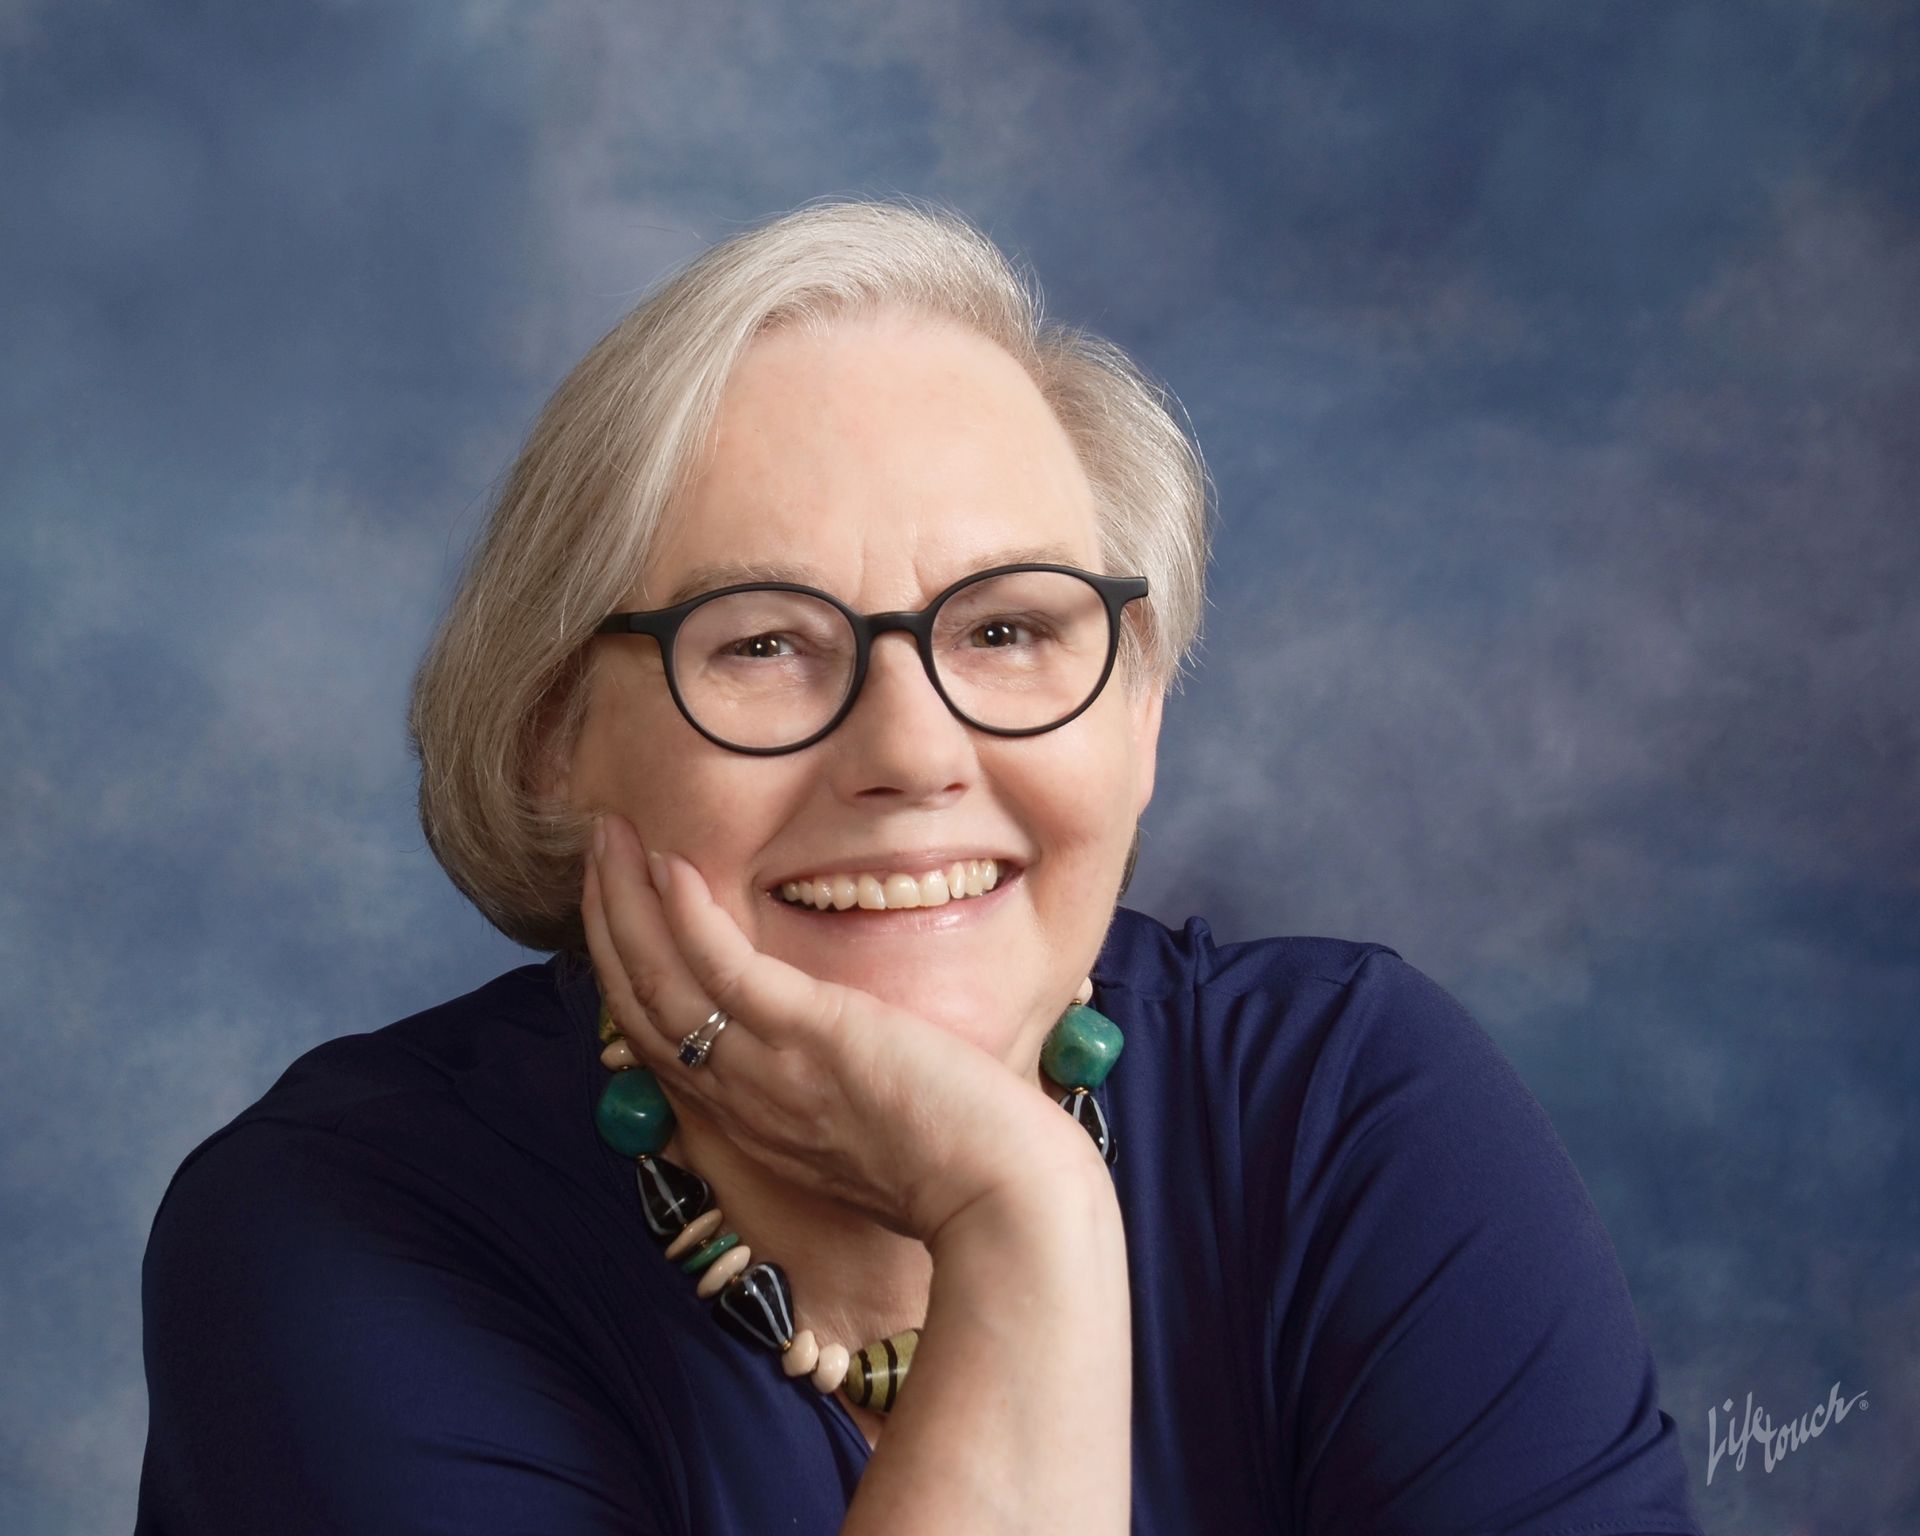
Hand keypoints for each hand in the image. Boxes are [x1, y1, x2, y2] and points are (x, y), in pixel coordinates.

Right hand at [580, 811, 1095, 1244]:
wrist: (1005, 1204)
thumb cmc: (967, 1168)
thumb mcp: (879, 1132)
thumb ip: (842, 1096)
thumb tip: (852, 1058)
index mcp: (757, 1123)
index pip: (665, 1042)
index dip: (631, 972)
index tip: (623, 910)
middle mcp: (744, 1101)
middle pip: (643, 1005)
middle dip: (609, 922)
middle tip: (599, 851)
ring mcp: (771, 1070)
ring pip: (661, 982)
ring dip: (625, 903)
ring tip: (609, 837)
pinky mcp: (812, 1036)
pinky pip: (725, 971)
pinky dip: (688, 919)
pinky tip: (670, 866)